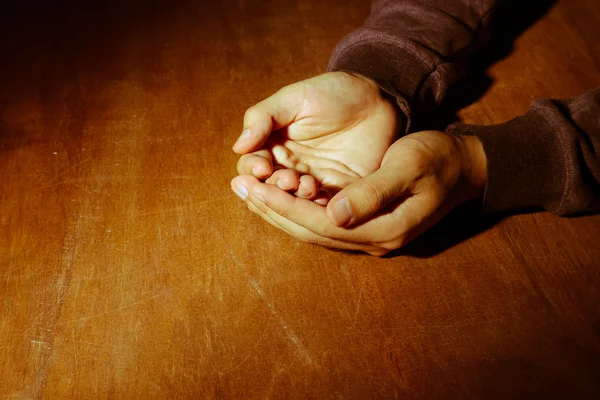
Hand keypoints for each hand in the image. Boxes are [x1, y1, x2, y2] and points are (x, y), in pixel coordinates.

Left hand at [231, 130, 486, 255]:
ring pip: (313, 230)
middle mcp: (374, 240)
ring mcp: (371, 237)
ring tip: (248, 191)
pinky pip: (323, 224)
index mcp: (383, 228)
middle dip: (272, 210)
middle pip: (311, 232)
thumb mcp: (409, 166)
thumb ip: (373, 192)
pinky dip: (297, 211)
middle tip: (238, 187)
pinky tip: (277, 197)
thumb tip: (334, 213)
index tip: (252, 187)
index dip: (283, 206)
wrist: (464, 166)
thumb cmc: (438, 159)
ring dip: (280, 212)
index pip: (320, 223)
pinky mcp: (368, 227)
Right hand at [233, 72, 400, 202]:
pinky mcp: (338, 196)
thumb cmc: (335, 93)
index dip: (252, 172)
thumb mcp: (296, 98)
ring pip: (292, 206)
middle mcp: (289, 170)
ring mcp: (313, 185)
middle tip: (288, 178)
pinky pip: (321, 211)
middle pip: (267, 193)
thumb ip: (264, 117)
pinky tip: (321, 195)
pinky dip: (317, 209)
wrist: (380, 101)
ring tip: (306, 184)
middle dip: (273, 190)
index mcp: (273, 148)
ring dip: (293, 201)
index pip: (250, 169)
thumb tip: (238, 146)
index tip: (262, 167)